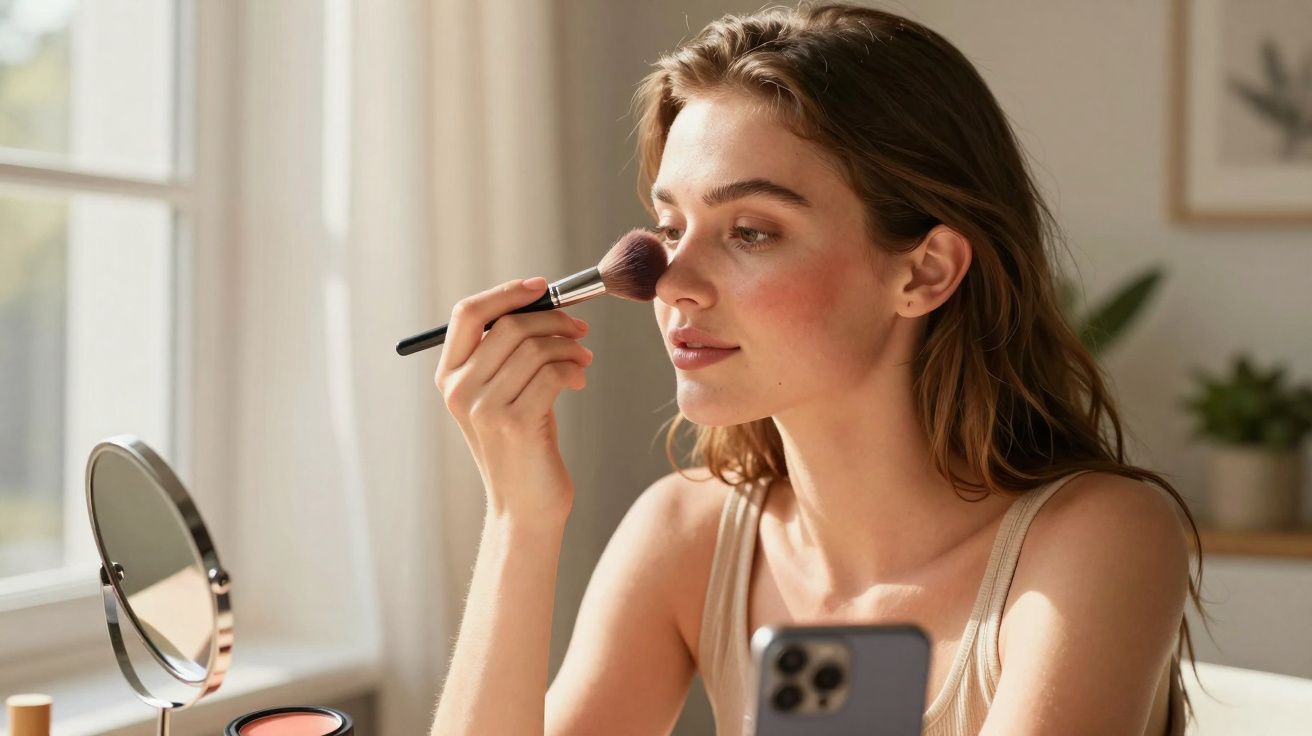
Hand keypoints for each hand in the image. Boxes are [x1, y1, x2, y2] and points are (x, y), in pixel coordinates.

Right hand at [434, 276, 592, 524]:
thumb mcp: (503, 393)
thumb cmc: (522, 443)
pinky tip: (579, 380)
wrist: (526, 506)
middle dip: (553, 319)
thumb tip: (544, 301)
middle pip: (508, 325)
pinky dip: (573, 370)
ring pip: (535, 348)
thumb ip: (508, 352)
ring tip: (583, 361)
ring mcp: (484, 408)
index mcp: (449, 376)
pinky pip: (552, 374)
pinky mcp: (515, 424)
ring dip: (569, 347)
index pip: (467, 314)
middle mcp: (460, 390)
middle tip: (580, 329)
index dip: (506, 293)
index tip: (542, 287)